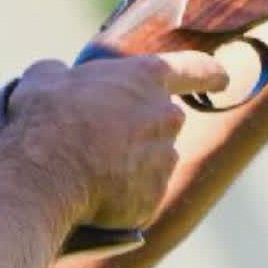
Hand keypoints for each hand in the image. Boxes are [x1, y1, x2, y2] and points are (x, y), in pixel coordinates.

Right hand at [2, 51, 226, 230]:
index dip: (209, 73)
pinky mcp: (153, 198)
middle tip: (104, 138)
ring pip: (154, 160)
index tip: (223, 78)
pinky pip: (141, 195)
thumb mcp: (45, 78)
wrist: (45, 175)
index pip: (193, 69)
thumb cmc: (46, 118)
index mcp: (146, 78)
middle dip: (143, 128)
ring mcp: (163, 161)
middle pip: (165, 120)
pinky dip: (122, 196)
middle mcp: (166, 117)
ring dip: (131, 164)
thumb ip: (62, 74)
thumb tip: (57, 78)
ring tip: (89, 171)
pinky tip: (92, 196)